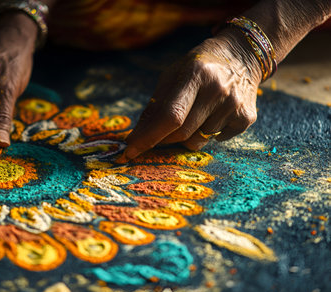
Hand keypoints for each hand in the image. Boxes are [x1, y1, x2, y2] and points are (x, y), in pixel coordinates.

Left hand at [118, 29, 262, 162]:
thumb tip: (136, 137)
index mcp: (195, 74)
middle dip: (163, 139)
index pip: (170, 116)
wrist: (243, 55)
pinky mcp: (247, 117)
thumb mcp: (173, 75)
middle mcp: (218, 90)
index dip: (148, 137)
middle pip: (182, 133)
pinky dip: (209, 133)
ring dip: (187, 136)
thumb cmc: (199, 66)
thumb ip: (155, 105)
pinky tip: (214, 113)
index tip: (129, 152)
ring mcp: (235, 105)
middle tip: (159, 134)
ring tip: (195, 112)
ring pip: (197, 141)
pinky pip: (217, 140)